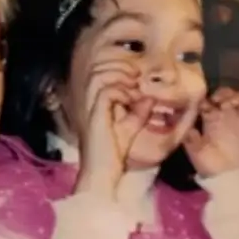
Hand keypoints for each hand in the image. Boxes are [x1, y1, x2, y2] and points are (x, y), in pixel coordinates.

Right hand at [75, 61, 154, 197]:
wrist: (102, 173)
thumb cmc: (112, 155)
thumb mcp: (130, 128)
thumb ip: (138, 111)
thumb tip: (149, 97)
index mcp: (95, 102)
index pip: (100, 72)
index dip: (118, 67)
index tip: (137, 74)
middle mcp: (89, 102)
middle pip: (97, 69)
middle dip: (118, 65)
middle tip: (136, 73)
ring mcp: (89, 107)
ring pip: (98, 76)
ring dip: (118, 76)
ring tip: (134, 83)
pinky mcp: (94, 116)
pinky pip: (106, 92)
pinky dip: (121, 92)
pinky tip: (131, 100)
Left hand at [183, 87, 238, 176]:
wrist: (235, 182)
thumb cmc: (214, 168)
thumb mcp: (197, 154)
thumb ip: (191, 139)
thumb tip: (187, 125)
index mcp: (214, 120)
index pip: (213, 100)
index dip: (211, 97)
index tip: (209, 101)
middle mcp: (232, 117)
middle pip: (232, 96)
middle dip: (228, 94)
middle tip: (223, 101)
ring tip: (237, 105)